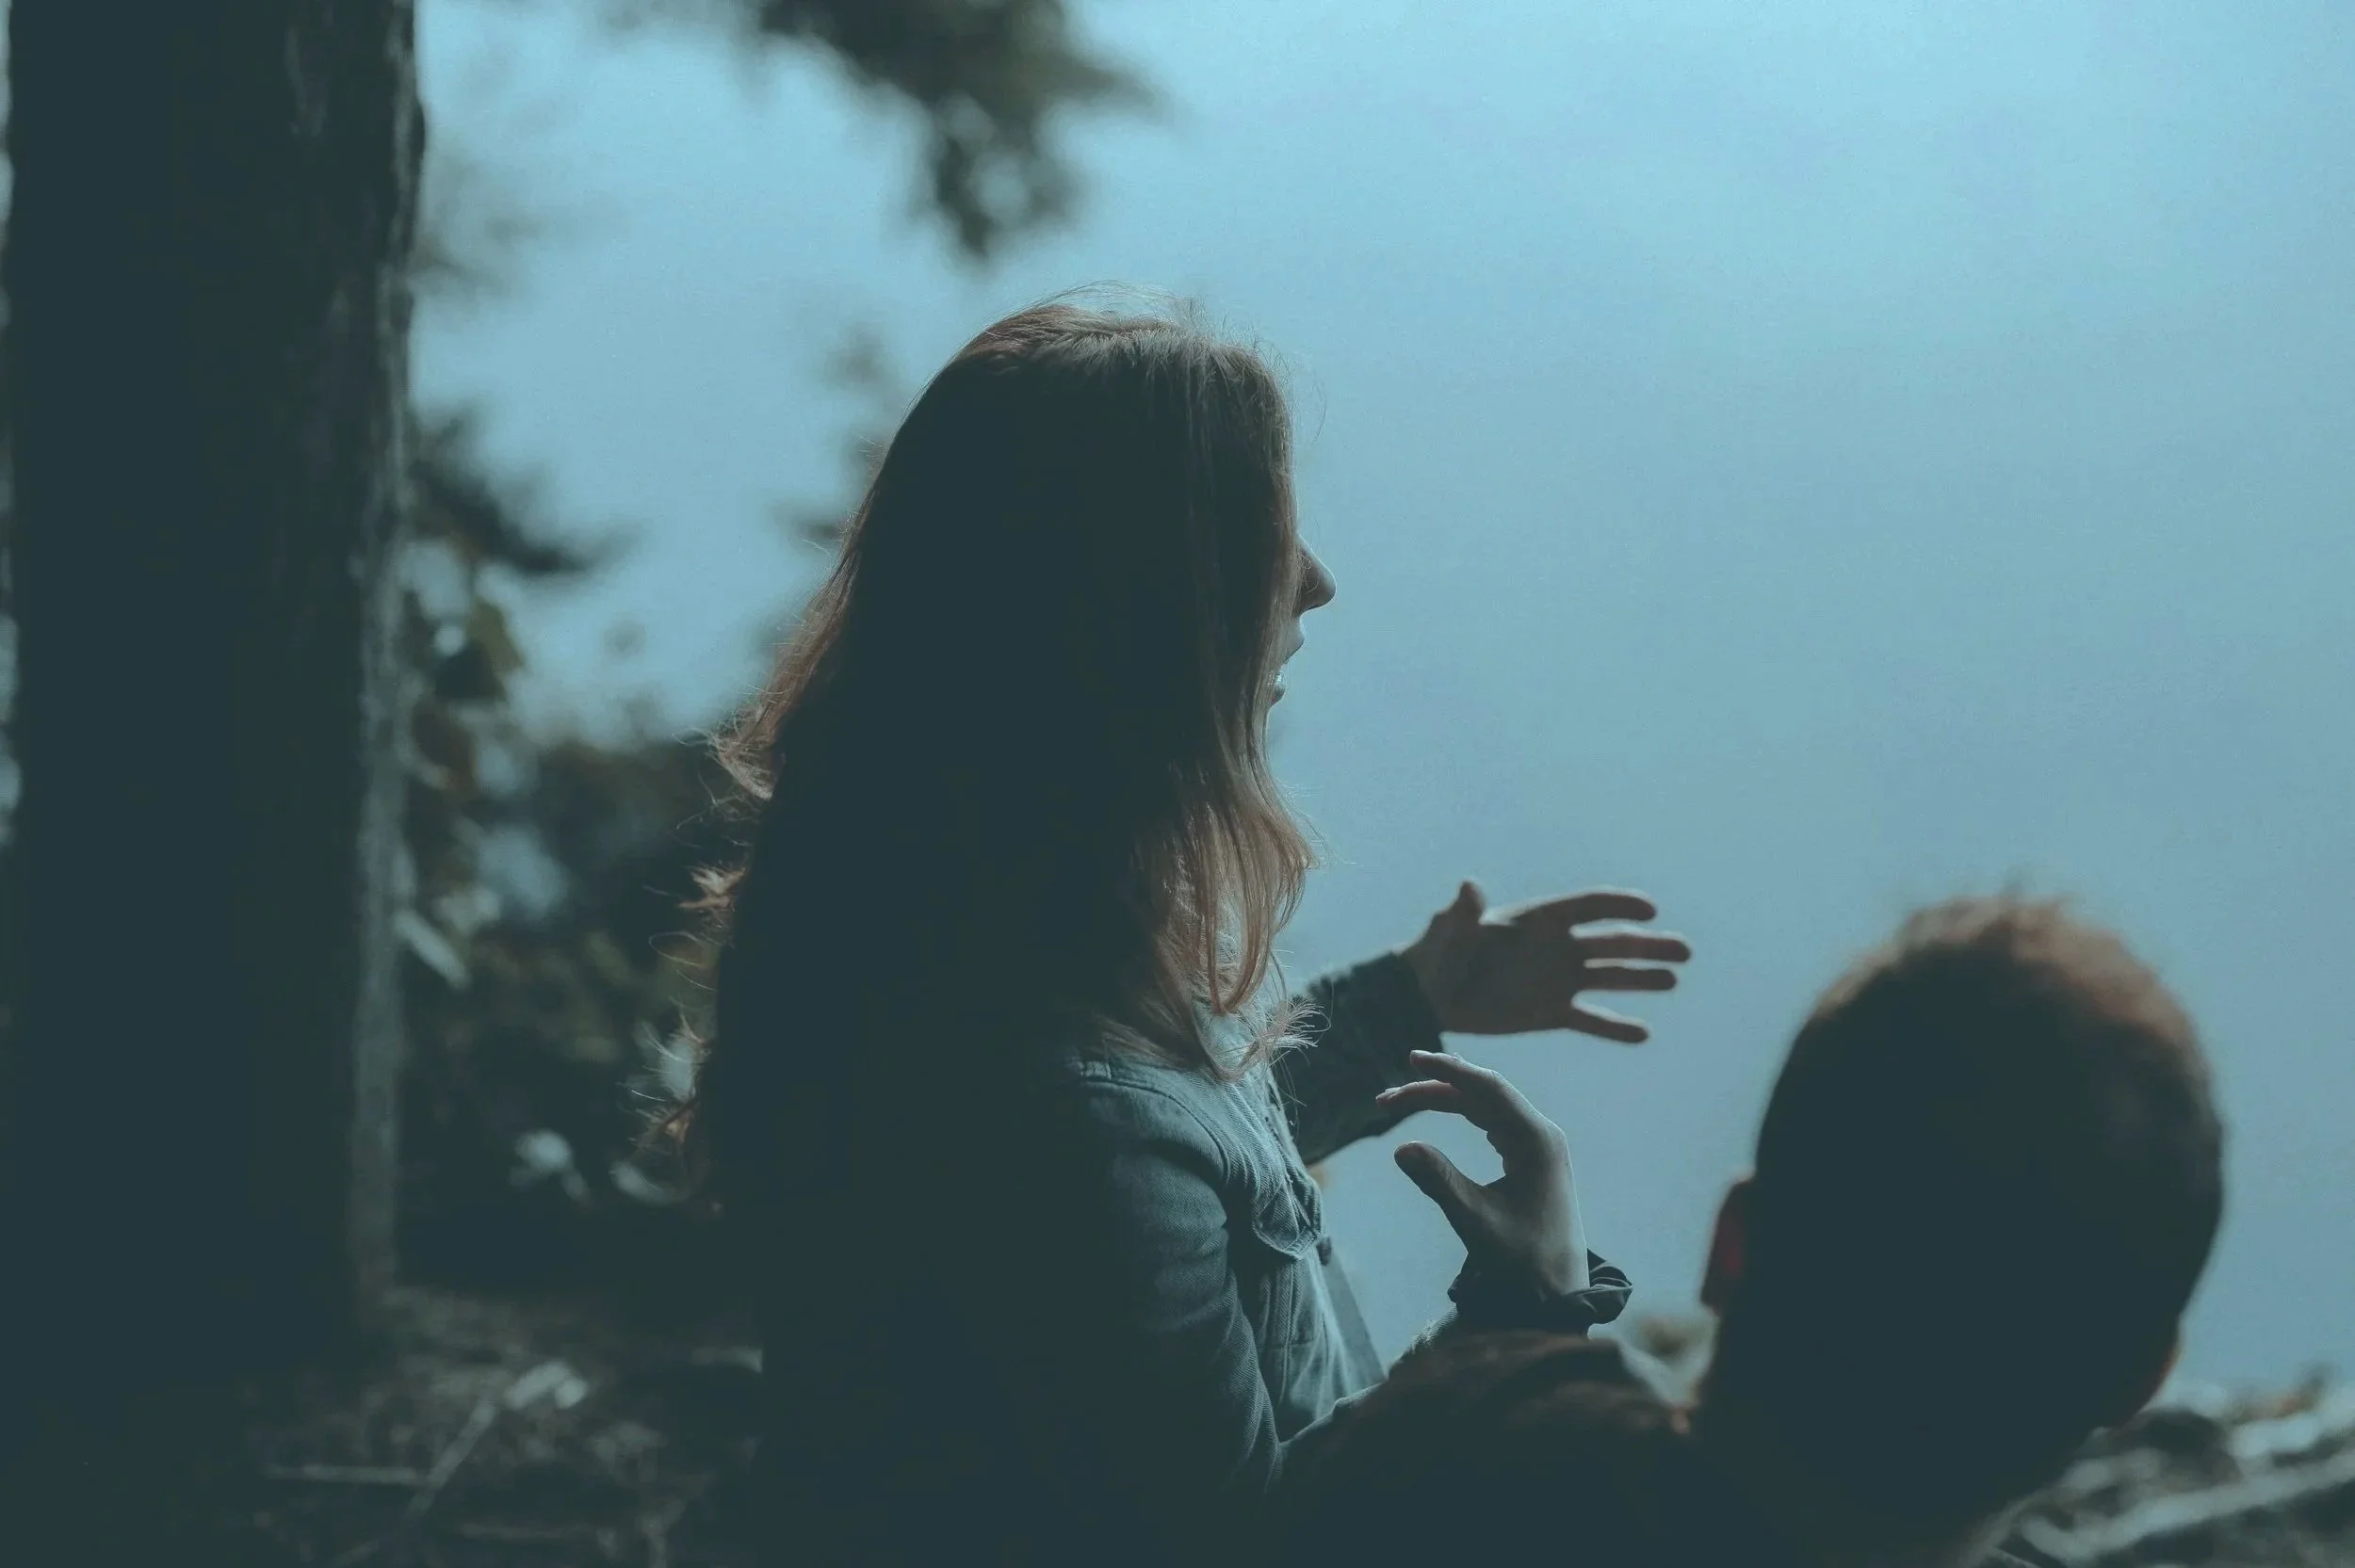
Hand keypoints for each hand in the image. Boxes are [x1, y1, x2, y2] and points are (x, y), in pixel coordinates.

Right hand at [1379, 1051, 1587, 1295]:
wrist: (1559, 1292)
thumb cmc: (1523, 1261)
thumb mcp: (1476, 1222)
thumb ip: (1440, 1182)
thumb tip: (1400, 1147)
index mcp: (1537, 1141)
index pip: (1488, 1088)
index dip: (1448, 1070)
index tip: (1411, 1059)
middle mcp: (1541, 1134)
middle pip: (1483, 1093)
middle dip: (1434, 1089)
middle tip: (1386, 1100)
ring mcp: (1538, 1144)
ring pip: (1485, 1105)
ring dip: (1444, 1100)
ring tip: (1398, 1103)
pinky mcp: (1531, 1157)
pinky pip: (1493, 1120)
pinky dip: (1462, 1112)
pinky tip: (1438, 1109)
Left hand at [1399, 883, 1688, 1041]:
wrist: (1431, 995)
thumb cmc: (1438, 953)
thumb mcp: (1451, 931)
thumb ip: (1465, 912)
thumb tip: (1469, 886)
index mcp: (1539, 920)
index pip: (1588, 907)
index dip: (1620, 905)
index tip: (1649, 909)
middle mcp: (1557, 947)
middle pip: (1612, 942)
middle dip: (1647, 945)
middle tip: (1683, 951)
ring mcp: (1558, 980)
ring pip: (1609, 978)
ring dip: (1641, 979)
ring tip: (1673, 981)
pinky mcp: (1551, 1012)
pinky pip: (1590, 1020)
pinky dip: (1614, 1026)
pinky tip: (1642, 1033)